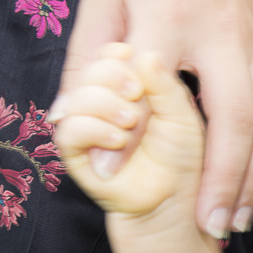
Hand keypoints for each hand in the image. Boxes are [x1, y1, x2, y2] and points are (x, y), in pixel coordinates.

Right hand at [55, 43, 204, 215]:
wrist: (171, 200)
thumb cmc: (182, 157)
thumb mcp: (182, 115)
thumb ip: (165, 85)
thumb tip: (142, 54)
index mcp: (129, 83)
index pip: (111, 52)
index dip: (120, 55)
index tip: (137, 64)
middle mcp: (102, 98)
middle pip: (91, 66)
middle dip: (113, 77)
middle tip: (137, 95)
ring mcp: (86, 122)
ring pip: (78, 94)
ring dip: (105, 105)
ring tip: (131, 123)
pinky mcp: (74, 150)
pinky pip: (69, 128)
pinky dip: (94, 129)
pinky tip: (118, 139)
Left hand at [56, 0, 252, 237]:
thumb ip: (90, 62)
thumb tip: (71, 126)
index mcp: (170, 14)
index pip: (155, 84)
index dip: (135, 139)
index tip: (117, 186)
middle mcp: (223, 34)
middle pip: (236, 119)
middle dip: (226, 181)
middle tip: (210, 229)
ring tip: (236, 222)